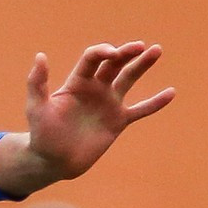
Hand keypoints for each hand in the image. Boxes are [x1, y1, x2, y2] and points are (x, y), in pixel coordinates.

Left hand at [0, 41, 175, 194]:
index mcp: (76, 82)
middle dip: (126, 53)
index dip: (102, 52)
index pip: (92, 59)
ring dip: (142, 65)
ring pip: (128, 79)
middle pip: (113, 64)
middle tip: (140, 46)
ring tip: (156, 50)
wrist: (54, 161)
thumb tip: (40, 55)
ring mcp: (108, 104)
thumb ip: (37, 83)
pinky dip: (155, 103)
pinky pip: (140, 110)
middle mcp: (94, 89)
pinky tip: (171, 93)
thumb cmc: (42, 134)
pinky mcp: (118, 121)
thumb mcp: (36, 107)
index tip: (112, 53)